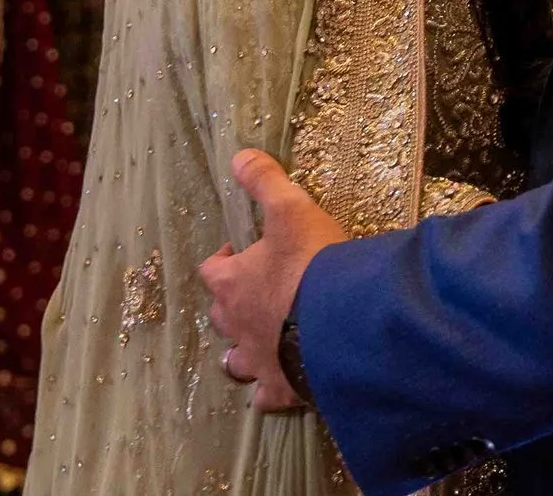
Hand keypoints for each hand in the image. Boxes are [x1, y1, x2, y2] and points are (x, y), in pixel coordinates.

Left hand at [199, 149, 349, 412]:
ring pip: (234, 362)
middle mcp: (236, 326)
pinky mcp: (282, 388)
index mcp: (233, 283)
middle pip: (219, 317)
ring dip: (242, 351)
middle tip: (255, 293)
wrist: (341, 324)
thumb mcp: (292, 210)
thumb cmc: (311, 265)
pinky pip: (266, 397)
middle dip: (231, 306)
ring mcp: (257, 361)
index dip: (223, 260)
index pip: (211, 270)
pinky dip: (270, 391)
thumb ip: (265, 182)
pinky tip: (282, 385)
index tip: (239, 251)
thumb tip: (238, 156)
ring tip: (260, 343)